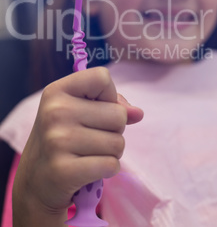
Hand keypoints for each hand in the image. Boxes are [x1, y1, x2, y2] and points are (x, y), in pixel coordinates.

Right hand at [13, 67, 142, 225]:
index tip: (95, 108)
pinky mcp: (63, 171)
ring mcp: (57, 141)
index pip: (102, 77)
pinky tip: (89, 169)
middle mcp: (55, 112)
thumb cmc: (64, 137)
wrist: (35, 181)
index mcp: (56, 91)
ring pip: (118, 143)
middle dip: (114, 130)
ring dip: (111, 152)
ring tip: (89, 153)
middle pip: (118, 115)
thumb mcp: (79, 110)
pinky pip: (111, 165)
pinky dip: (108, 169)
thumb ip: (112, 104)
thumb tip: (138, 113)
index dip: (109, 95)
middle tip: (91, 138)